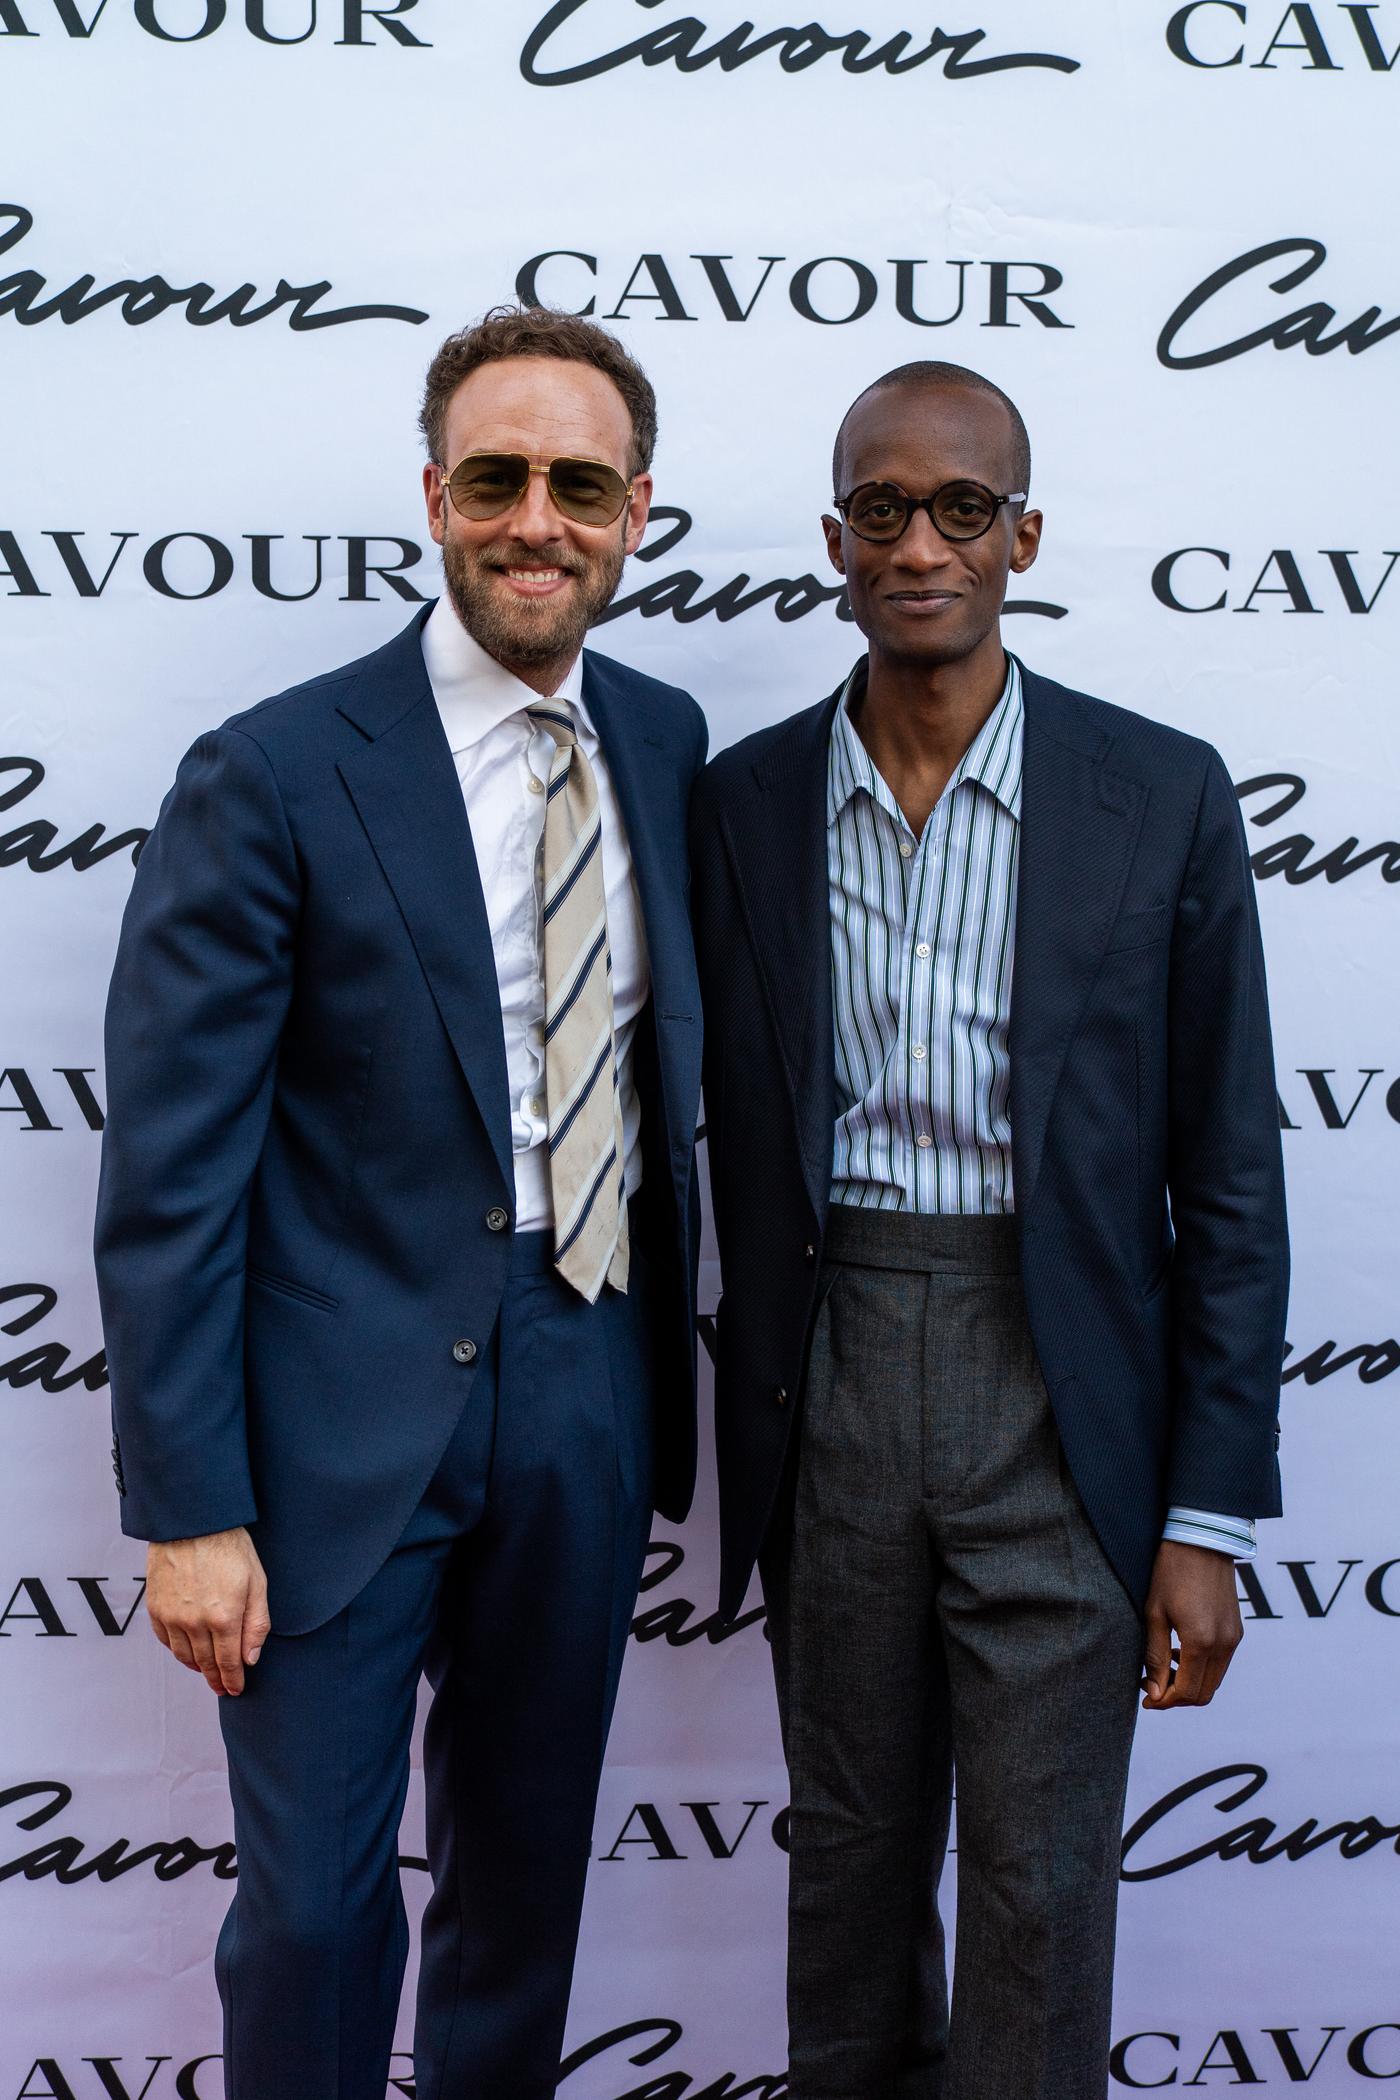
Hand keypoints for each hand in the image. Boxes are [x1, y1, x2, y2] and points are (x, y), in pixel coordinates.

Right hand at [145, 1528, 270, 1696]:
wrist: (193, 1523)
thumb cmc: (230, 1547)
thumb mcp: (257, 1583)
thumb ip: (256, 1624)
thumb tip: (250, 1659)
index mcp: (224, 1618)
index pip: (229, 1663)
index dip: (233, 1680)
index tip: (235, 1690)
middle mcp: (195, 1623)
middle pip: (206, 1663)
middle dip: (216, 1679)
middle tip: (222, 1687)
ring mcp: (172, 1617)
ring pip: (184, 1656)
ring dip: (197, 1667)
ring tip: (206, 1671)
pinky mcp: (155, 1608)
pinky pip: (165, 1641)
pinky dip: (177, 1650)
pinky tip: (187, 1651)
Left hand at [1141, 1539, 1241, 1710]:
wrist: (1202, 1539)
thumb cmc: (1171, 1571)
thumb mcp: (1154, 1613)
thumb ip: (1155, 1656)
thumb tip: (1154, 1691)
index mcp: (1201, 1642)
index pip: (1187, 1693)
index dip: (1165, 1701)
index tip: (1146, 1698)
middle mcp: (1224, 1645)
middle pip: (1204, 1694)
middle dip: (1177, 1697)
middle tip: (1152, 1685)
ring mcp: (1234, 1638)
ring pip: (1214, 1680)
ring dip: (1190, 1682)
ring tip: (1163, 1665)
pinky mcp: (1237, 1630)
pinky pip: (1221, 1663)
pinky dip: (1202, 1668)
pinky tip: (1180, 1651)